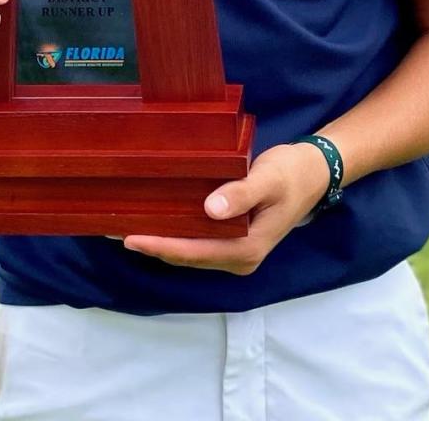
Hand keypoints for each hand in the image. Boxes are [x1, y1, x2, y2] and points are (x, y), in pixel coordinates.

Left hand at [122, 142, 331, 274]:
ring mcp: (235, 250)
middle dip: (153, 245)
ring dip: (162, 240)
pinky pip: (198, 240)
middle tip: (115, 231)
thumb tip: (211, 209)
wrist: (313, 172)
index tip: (131, 238)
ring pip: (191, 249)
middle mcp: (238, 256)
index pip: (194, 251)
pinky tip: (157, 219)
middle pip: (188, 255)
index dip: (161, 246)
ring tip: (126, 226)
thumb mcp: (268, 179)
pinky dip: (176, 232)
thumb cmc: (291, 174)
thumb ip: (241, 194)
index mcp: (247, 248)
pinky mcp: (233, 238)